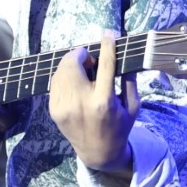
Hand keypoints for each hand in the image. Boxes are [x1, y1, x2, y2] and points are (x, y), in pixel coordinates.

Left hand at [48, 30, 138, 175]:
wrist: (98, 153)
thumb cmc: (119, 127)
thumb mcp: (132, 106)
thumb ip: (130, 80)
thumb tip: (124, 54)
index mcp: (104, 101)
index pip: (105, 65)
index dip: (107, 46)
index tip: (109, 33)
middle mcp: (81, 103)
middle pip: (73, 63)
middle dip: (81, 53)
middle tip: (90, 58)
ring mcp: (64, 107)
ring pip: (61, 71)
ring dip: (71, 63)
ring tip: (83, 69)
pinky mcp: (54, 110)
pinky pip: (55, 82)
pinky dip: (64, 76)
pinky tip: (74, 81)